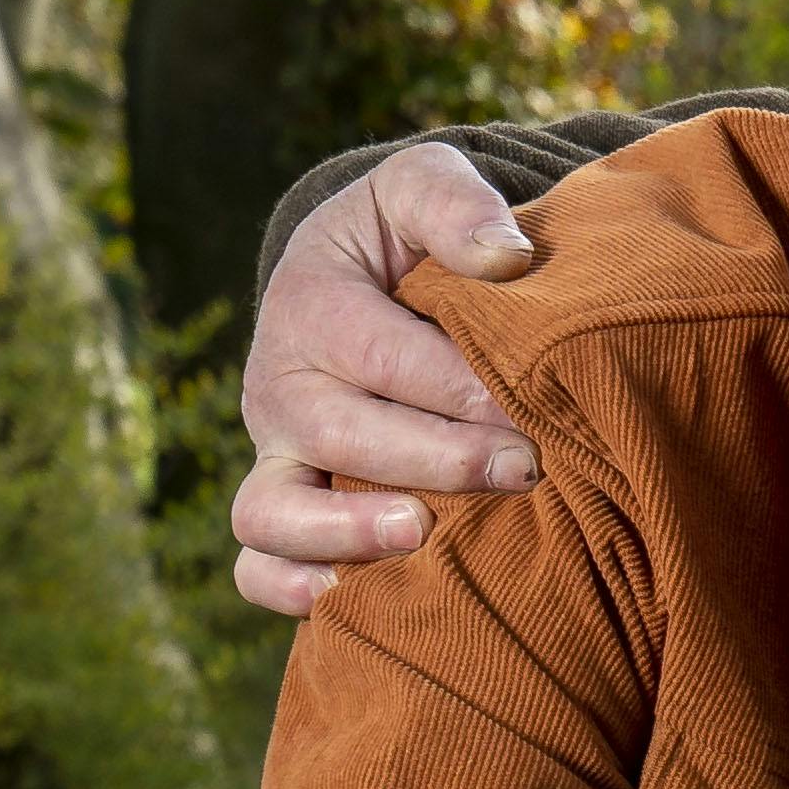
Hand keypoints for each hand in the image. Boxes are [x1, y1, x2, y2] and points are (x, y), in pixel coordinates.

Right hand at [229, 142, 543, 613]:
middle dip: (433, 457)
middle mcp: (279, 385)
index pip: (377, 351)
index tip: (532, 407)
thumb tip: (505, 258)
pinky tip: (347, 601)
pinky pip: (256, 566)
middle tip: (523, 468)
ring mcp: (275, 455)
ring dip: (343, 532)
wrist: (364, 282)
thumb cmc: (406, 238)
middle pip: (336, 434)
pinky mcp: (281, 506)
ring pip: (273, 512)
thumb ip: (455, 203)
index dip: (455, 385)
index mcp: (309, 302)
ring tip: (421, 534)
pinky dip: (288, 590)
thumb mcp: (422, 187)